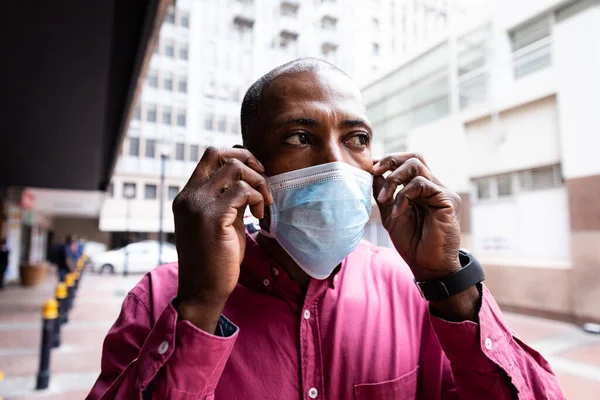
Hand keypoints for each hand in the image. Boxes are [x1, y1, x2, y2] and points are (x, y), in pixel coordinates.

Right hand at [173, 147, 272, 331]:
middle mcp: (189, 196)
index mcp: (188, 196)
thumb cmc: (215, 260)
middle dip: (248, 159)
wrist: (202, 291)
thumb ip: (229, 200)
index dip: (237, 156)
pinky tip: (259, 216)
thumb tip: (249, 180)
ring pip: (234, 169)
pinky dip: (257, 198)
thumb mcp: (220, 222)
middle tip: (263, 179)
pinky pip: (242, 191)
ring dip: (258, 182)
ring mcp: (198, 205)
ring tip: (264, 204)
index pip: (210, 156)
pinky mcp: (212, 218)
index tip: (255, 172)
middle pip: (220, 153)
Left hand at [372, 153, 461, 281]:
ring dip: (394, 179)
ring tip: (384, 199)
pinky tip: (397, 212)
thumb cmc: (411, 242)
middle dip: (391, 160)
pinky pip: (422, 184)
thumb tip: (372, 173)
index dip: (388, 161)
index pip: (406, 163)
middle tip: (374, 171)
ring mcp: (441, 192)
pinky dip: (404, 195)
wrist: (427, 265)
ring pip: (416, 165)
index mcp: (420, 189)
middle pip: (414, 157)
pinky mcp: (447, 200)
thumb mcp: (390, 214)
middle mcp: (432, 187)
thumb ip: (384, 193)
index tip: (370, 168)